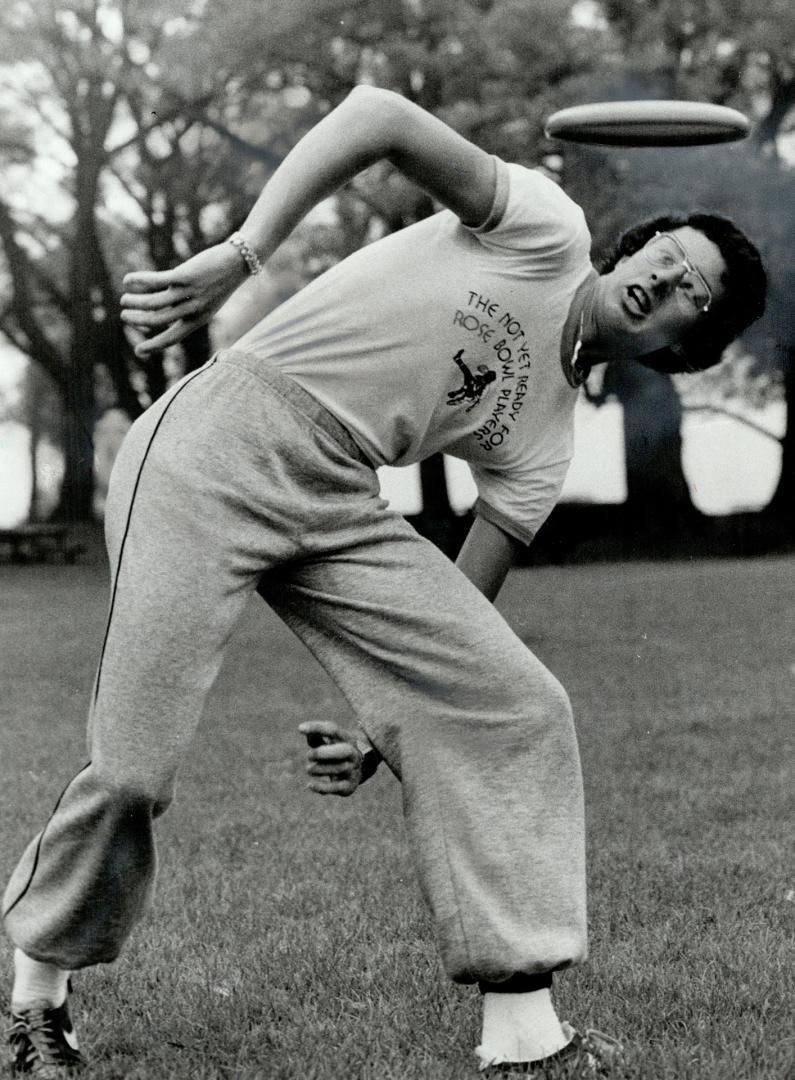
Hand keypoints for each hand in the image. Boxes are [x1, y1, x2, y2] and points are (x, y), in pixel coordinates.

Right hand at [120, 242, 249, 356]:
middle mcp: (193, 310)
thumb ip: (186, 308)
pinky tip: (128, 281)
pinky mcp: (185, 276)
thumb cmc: (220, 282)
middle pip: (158, 320)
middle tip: (124, 317)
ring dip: (135, 302)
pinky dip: (139, 281)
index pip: (173, 338)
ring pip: (154, 303)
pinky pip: (155, 282)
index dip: (154, 346)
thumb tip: (162, 311)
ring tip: (124, 300)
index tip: (138, 352)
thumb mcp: (206, 301)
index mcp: (199, 320)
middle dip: (138, 320)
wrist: (238, 262)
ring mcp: (189, 293)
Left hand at [299, 720, 368, 796]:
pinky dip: (322, 787)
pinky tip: (309, 785)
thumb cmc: (335, 752)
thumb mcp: (328, 742)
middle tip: (309, 755)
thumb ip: (316, 736)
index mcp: (347, 739)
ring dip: (320, 769)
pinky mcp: (349, 786)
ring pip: (339, 769)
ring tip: (308, 769)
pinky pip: (336, 787)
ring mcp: (353, 770)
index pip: (333, 730)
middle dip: (324, 752)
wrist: (354, 771)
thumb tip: (303, 729)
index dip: (317, 728)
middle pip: (345, 750)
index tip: (300, 728)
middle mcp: (354, 754)